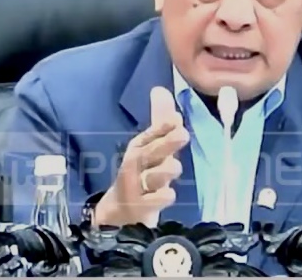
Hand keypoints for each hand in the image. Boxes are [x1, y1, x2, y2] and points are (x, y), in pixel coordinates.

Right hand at [94, 87, 188, 226]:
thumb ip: (160, 120)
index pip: (151, 135)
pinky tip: (169, 194)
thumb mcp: (151, 146)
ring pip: (151, 177)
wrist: (119, 212)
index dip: (162, 127)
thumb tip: (160, 90)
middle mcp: (136, 165)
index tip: (176, 119)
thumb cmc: (141, 173)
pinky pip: (151, 203)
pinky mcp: (139, 209)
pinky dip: (160, 198)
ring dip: (164, 171)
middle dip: (166, 143)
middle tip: (182, 134)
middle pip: (150, 153)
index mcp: (140, 148)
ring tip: (175, 166)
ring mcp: (137, 187)